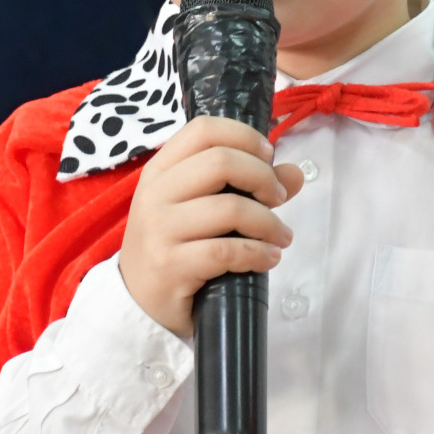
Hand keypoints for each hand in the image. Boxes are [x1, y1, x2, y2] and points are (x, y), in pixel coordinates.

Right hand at [118, 116, 304, 336]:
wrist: (138, 303)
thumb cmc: (175, 247)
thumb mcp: (201, 209)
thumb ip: (247, 185)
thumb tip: (295, 173)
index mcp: (160, 170)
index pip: (203, 130)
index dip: (244, 136)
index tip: (268, 156)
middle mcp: (155, 193)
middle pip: (221, 162)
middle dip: (263, 178)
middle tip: (279, 198)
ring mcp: (159, 229)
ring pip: (230, 208)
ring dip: (269, 222)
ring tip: (281, 237)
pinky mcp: (170, 265)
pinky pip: (227, 251)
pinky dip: (258, 253)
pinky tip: (269, 258)